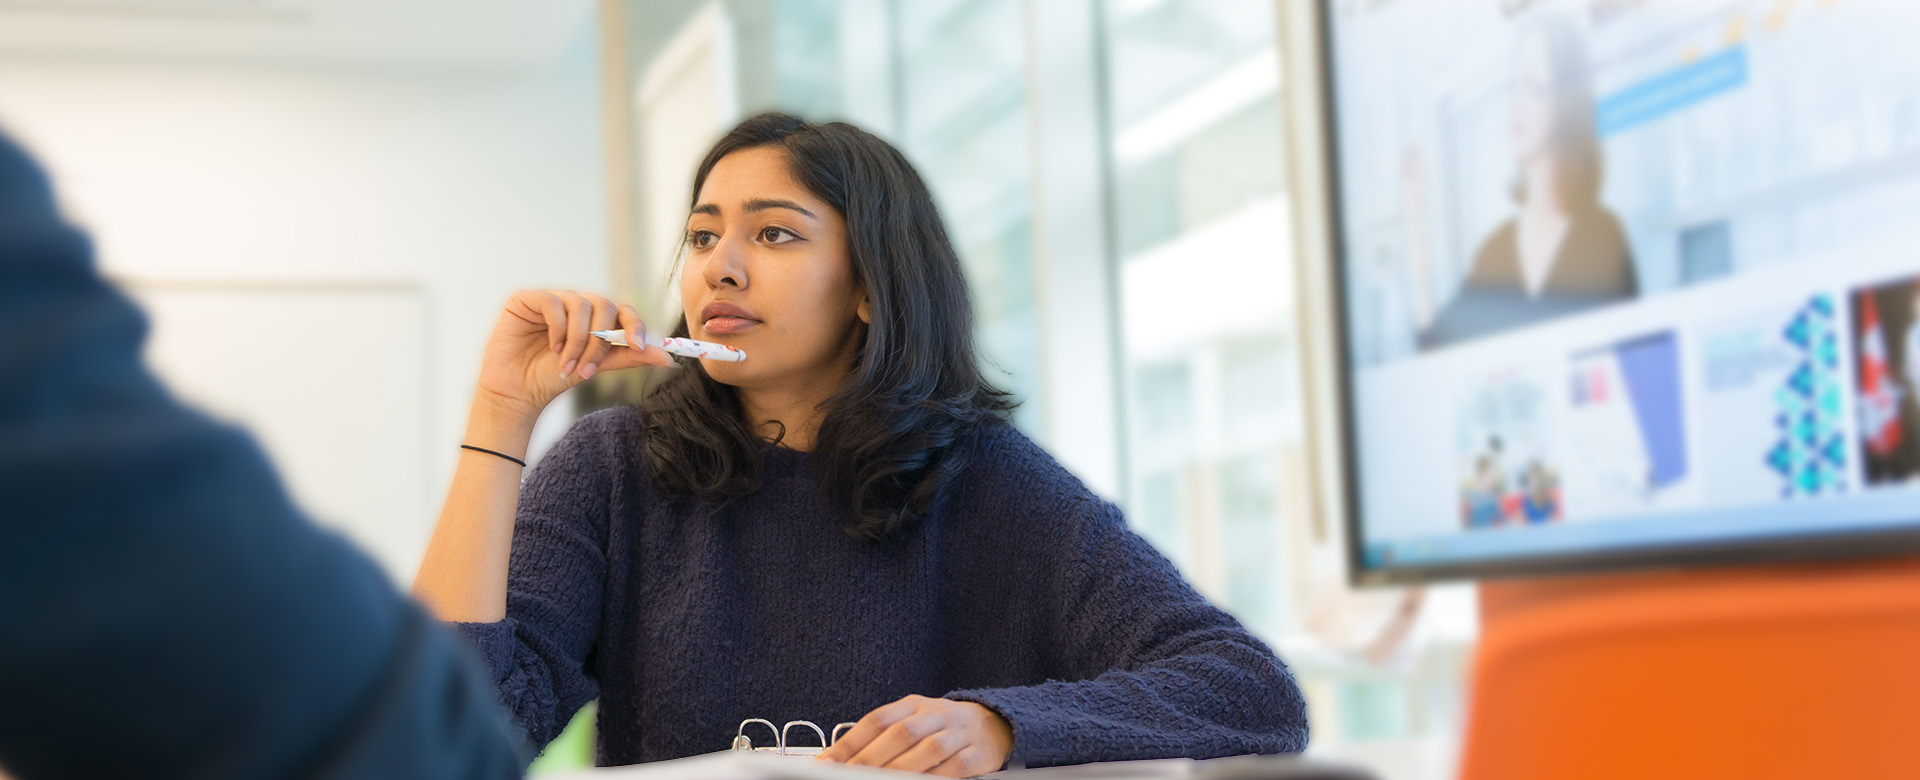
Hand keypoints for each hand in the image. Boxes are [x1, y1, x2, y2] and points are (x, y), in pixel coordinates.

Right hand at [473, 289, 673, 421]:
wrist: (517, 392)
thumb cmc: (553, 379)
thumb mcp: (596, 367)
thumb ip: (629, 357)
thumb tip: (668, 358)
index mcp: (594, 318)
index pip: (623, 311)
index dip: (634, 325)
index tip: (639, 346)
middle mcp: (575, 304)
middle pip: (605, 306)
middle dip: (600, 342)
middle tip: (588, 370)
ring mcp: (552, 299)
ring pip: (581, 304)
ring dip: (578, 341)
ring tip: (566, 365)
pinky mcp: (526, 299)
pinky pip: (553, 302)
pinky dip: (558, 328)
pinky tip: (551, 348)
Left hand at [817, 695, 1012, 776]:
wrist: (996, 724)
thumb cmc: (943, 728)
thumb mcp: (914, 722)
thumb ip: (882, 739)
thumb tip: (838, 761)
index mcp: (914, 703)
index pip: (877, 719)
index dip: (851, 741)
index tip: (828, 762)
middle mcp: (936, 713)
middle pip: (901, 733)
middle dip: (870, 759)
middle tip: (847, 775)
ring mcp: (959, 732)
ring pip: (928, 750)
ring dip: (899, 770)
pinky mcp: (978, 754)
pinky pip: (954, 767)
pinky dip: (933, 778)